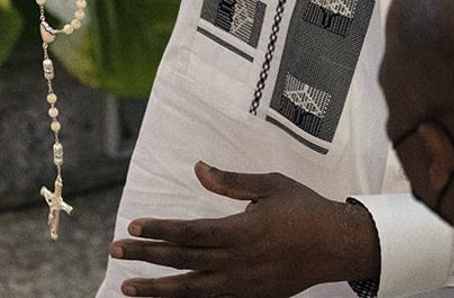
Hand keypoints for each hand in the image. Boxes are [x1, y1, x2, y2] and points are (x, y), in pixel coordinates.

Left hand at [109, 162, 379, 297]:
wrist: (339, 246)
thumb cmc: (305, 209)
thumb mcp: (270, 185)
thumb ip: (231, 181)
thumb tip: (198, 168)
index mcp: (241, 231)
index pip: (189, 232)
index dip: (159, 229)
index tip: (133, 225)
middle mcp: (237, 262)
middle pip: (182, 261)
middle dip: (146, 257)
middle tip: (115, 251)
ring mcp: (243, 284)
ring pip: (191, 290)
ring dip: (157, 289)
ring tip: (127, 287)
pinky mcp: (251, 296)